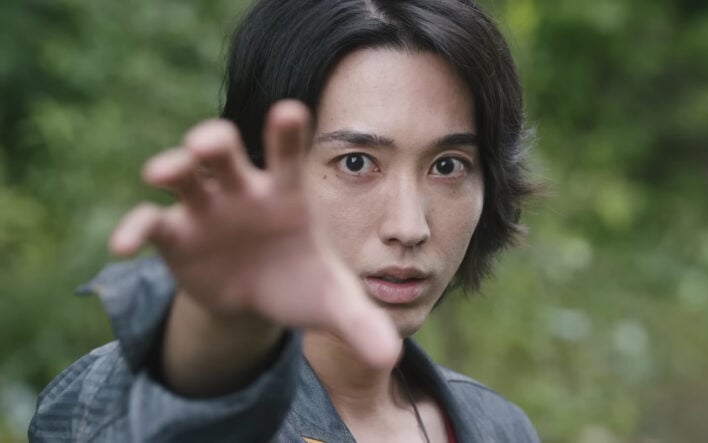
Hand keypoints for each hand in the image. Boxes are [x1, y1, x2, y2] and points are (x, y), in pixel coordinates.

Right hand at [109, 100, 398, 370]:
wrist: (257, 299)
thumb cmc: (300, 283)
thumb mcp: (332, 304)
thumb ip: (360, 323)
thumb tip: (391, 357)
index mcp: (286, 193)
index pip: (287, 153)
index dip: (286, 132)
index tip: (289, 112)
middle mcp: (242, 191)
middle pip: (224, 152)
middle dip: (213, 141)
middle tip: (207, 143)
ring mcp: (205, 209)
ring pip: (183, 176)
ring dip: (171, 168)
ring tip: (162, 172)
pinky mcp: (176, 236)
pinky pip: (151, 224)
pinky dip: (135, 229)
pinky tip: (122, 248)